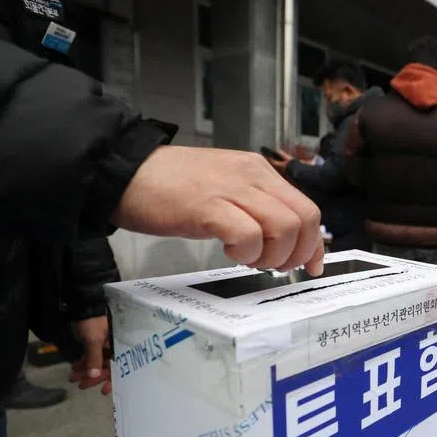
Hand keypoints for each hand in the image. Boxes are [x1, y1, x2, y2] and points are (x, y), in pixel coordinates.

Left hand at [70, 316, 111, 394]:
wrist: (81, 308)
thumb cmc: (92, 323)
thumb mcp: (94, 340)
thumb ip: (94, 358)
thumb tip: (93, 376)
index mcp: (118, 347)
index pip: (117, 367)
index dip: (111, 379)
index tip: (104, 391)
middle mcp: (112, 349)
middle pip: (105, 367)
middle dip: (93, 378)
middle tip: (81, 386)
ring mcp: (102, 347)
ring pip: (95, 363)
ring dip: (85, 372)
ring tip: (72, 379)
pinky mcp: (92, 345)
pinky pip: (89, 358)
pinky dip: (82, 364)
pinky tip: (74, 369)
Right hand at [113, 146, 323, 274]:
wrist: (122, 170)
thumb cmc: (170, 186)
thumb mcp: (224, 190)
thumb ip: (255, 208)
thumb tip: (282, 239)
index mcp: (258, 171)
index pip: (306, 208)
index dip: (314, 243)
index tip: (310, 265)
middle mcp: (251, 175)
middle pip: (303, 219)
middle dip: (296, 253)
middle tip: (272, 266)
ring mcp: (230, 189)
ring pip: (282, 227)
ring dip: (271, 256)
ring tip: (246, 258)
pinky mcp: (207, 206)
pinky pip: (248, 234)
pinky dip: (245, 252)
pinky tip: (228, 251)